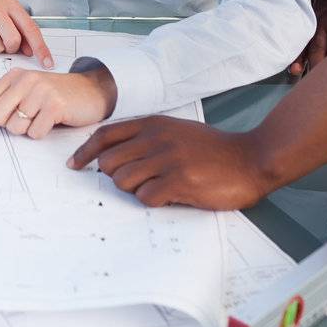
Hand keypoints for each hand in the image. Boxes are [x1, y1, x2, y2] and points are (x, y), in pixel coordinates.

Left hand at [0, 67, 113, 138]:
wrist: (91, 90)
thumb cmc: (55, 94)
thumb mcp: (26, 91)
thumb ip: (1, 100)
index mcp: (14, 76)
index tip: (0, 120)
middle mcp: (25, 80)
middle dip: (7, 125)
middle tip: (24, 120)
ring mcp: (41, 92)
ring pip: (15, 127)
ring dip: (27, 130)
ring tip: (40, 119)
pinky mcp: (56, 106)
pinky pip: (35, 132)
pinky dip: (41, 133)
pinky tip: (51, 121)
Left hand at [68, 117, 272, 209]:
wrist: (251, 158)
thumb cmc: (212, 149)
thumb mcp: (176, 131)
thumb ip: (146, 138)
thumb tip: (112, 154)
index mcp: (153, 125)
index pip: (104, 135)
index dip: (85, 152)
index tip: (75, 165)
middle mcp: (156, 139)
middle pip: (108, 162)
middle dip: (113, 177)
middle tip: (134, 182)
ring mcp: (167, 160)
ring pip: (122, 181)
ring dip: (134, 190)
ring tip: (156, 188)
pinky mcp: (180, 182)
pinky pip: (146, 198)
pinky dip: (153, 201)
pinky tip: (170, 196)